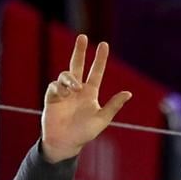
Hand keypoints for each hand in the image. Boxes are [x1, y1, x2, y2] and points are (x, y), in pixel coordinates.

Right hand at [41, 34, 132, 162]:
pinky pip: (55, 86)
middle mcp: (77, 90)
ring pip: (66, 75)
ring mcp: (63, 92)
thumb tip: (129, 93)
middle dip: (80, 51)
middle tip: (82, 37)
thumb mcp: (102, 119)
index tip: (104, 45)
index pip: (96, 72)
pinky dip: (60, 88)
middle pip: (77, 65)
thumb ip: (114, 105)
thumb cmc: (85, 133)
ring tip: (75, 88)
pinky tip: (63, 96)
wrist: (65, 143)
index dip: (100, 59)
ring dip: (70, 79)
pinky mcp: (52, 97)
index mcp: (90, 93)